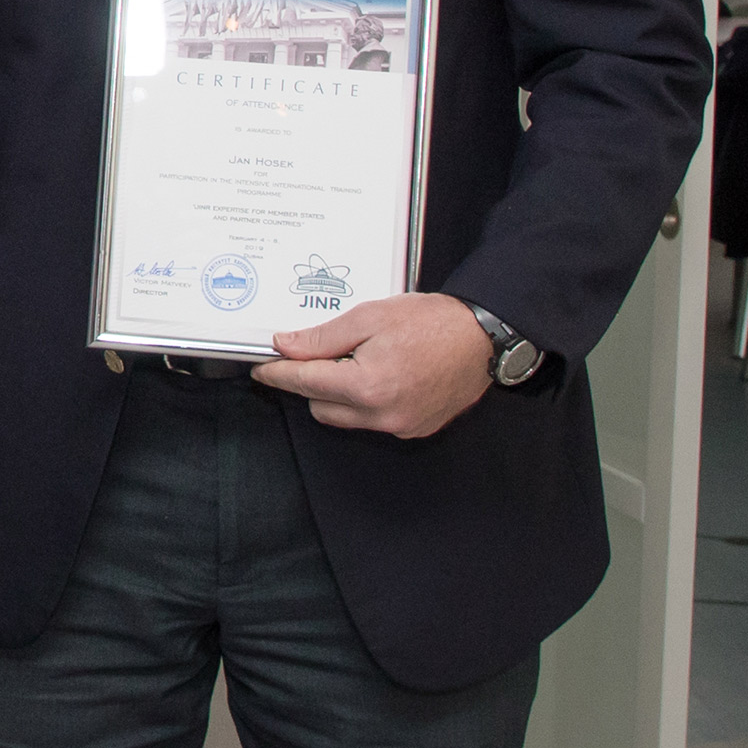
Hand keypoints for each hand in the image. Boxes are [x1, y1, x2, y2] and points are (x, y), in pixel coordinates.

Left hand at [251, 292, 493, 439]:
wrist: (484, 337)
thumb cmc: (433, 322)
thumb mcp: (369, 317)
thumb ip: (323, 337)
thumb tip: (286, 346)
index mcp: (367, 386)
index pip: (305, 383)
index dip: (278, 373)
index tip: (262, 368)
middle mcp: (383, 415)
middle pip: (320, 405)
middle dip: (312, 381)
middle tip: (320, 354)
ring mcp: (401, 426)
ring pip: (345, 417)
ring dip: (338, 394)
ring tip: (357, 361)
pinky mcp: (416, 429)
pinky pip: (372, 421)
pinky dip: (365, 402)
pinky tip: (380, 374)